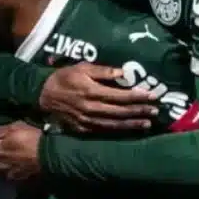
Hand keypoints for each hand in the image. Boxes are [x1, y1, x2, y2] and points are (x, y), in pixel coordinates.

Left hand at [0, 122, 44, 180]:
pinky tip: (15, 168)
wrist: (46, 153)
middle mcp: (2, 162)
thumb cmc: (31, 137)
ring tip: (5, 161)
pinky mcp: (20, 176)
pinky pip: (12, 175)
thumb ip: (0, 131)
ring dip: (0, 166)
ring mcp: (11, 171)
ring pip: (0, 171)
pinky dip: (11, 172)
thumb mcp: (16, 127)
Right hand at [39, 62, 158, 131]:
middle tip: (155, 111)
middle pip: (120, 111)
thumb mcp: (82, 67)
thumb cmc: (64, 77)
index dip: (137, 96)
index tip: (152, 96)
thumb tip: (123, 72)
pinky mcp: (82, 129)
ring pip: (114, 124)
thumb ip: (103, 71)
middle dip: (139, 111)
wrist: (43, 95)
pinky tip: (129, 130)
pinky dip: (118, 131)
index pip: (120, 95)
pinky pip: (103, 131)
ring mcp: (87, 121)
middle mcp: (91, 108)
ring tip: (147, 124)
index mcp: (92, 91)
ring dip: (132, 124)